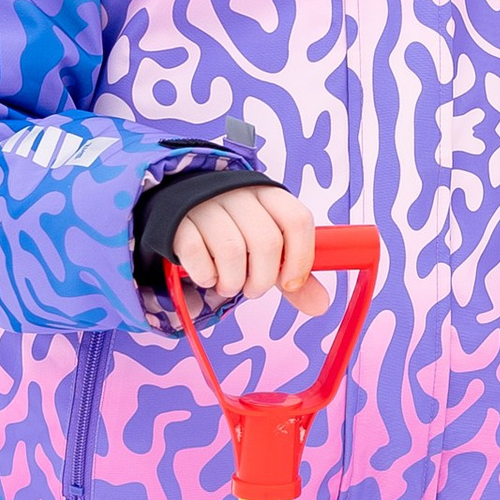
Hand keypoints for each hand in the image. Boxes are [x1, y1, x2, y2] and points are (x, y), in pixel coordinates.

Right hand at [171, 183, 330, 313]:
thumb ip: (291, 275)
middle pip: (266, 241)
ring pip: (232, 250)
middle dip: (262, 279)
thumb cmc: (232, 229)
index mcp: (268, 195)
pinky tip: (208, 276)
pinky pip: (197, 254)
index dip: (300, 258)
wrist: (180, 207)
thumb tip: (320, 305)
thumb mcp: (266, 246)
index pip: (297, 220)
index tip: (291, 283)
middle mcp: (239, 194)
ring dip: (233, 282)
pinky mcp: (178, 221)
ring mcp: (206, 204)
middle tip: (252, 289)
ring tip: (229, 285)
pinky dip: (206, 276)